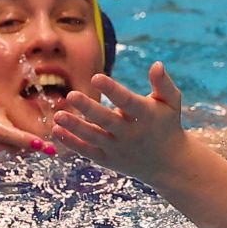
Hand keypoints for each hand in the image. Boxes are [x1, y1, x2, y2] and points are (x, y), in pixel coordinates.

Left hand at [51, 62, 185, 183]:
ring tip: (57, 114)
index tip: (96, 77)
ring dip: (74, 127)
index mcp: (147, 117)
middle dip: (89, 109)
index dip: (112, 90)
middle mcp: (131, 134)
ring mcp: (118, 149)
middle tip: (71, 94)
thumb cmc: (167, 123)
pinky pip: (87, 151)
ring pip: (93, 138)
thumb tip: (156, 64)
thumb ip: (163, 83)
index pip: (128, 102)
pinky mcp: (108, 160)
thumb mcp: (171, 102)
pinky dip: (71, 142)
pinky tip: (56, 129)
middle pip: (107, 121)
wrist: (168, 163)